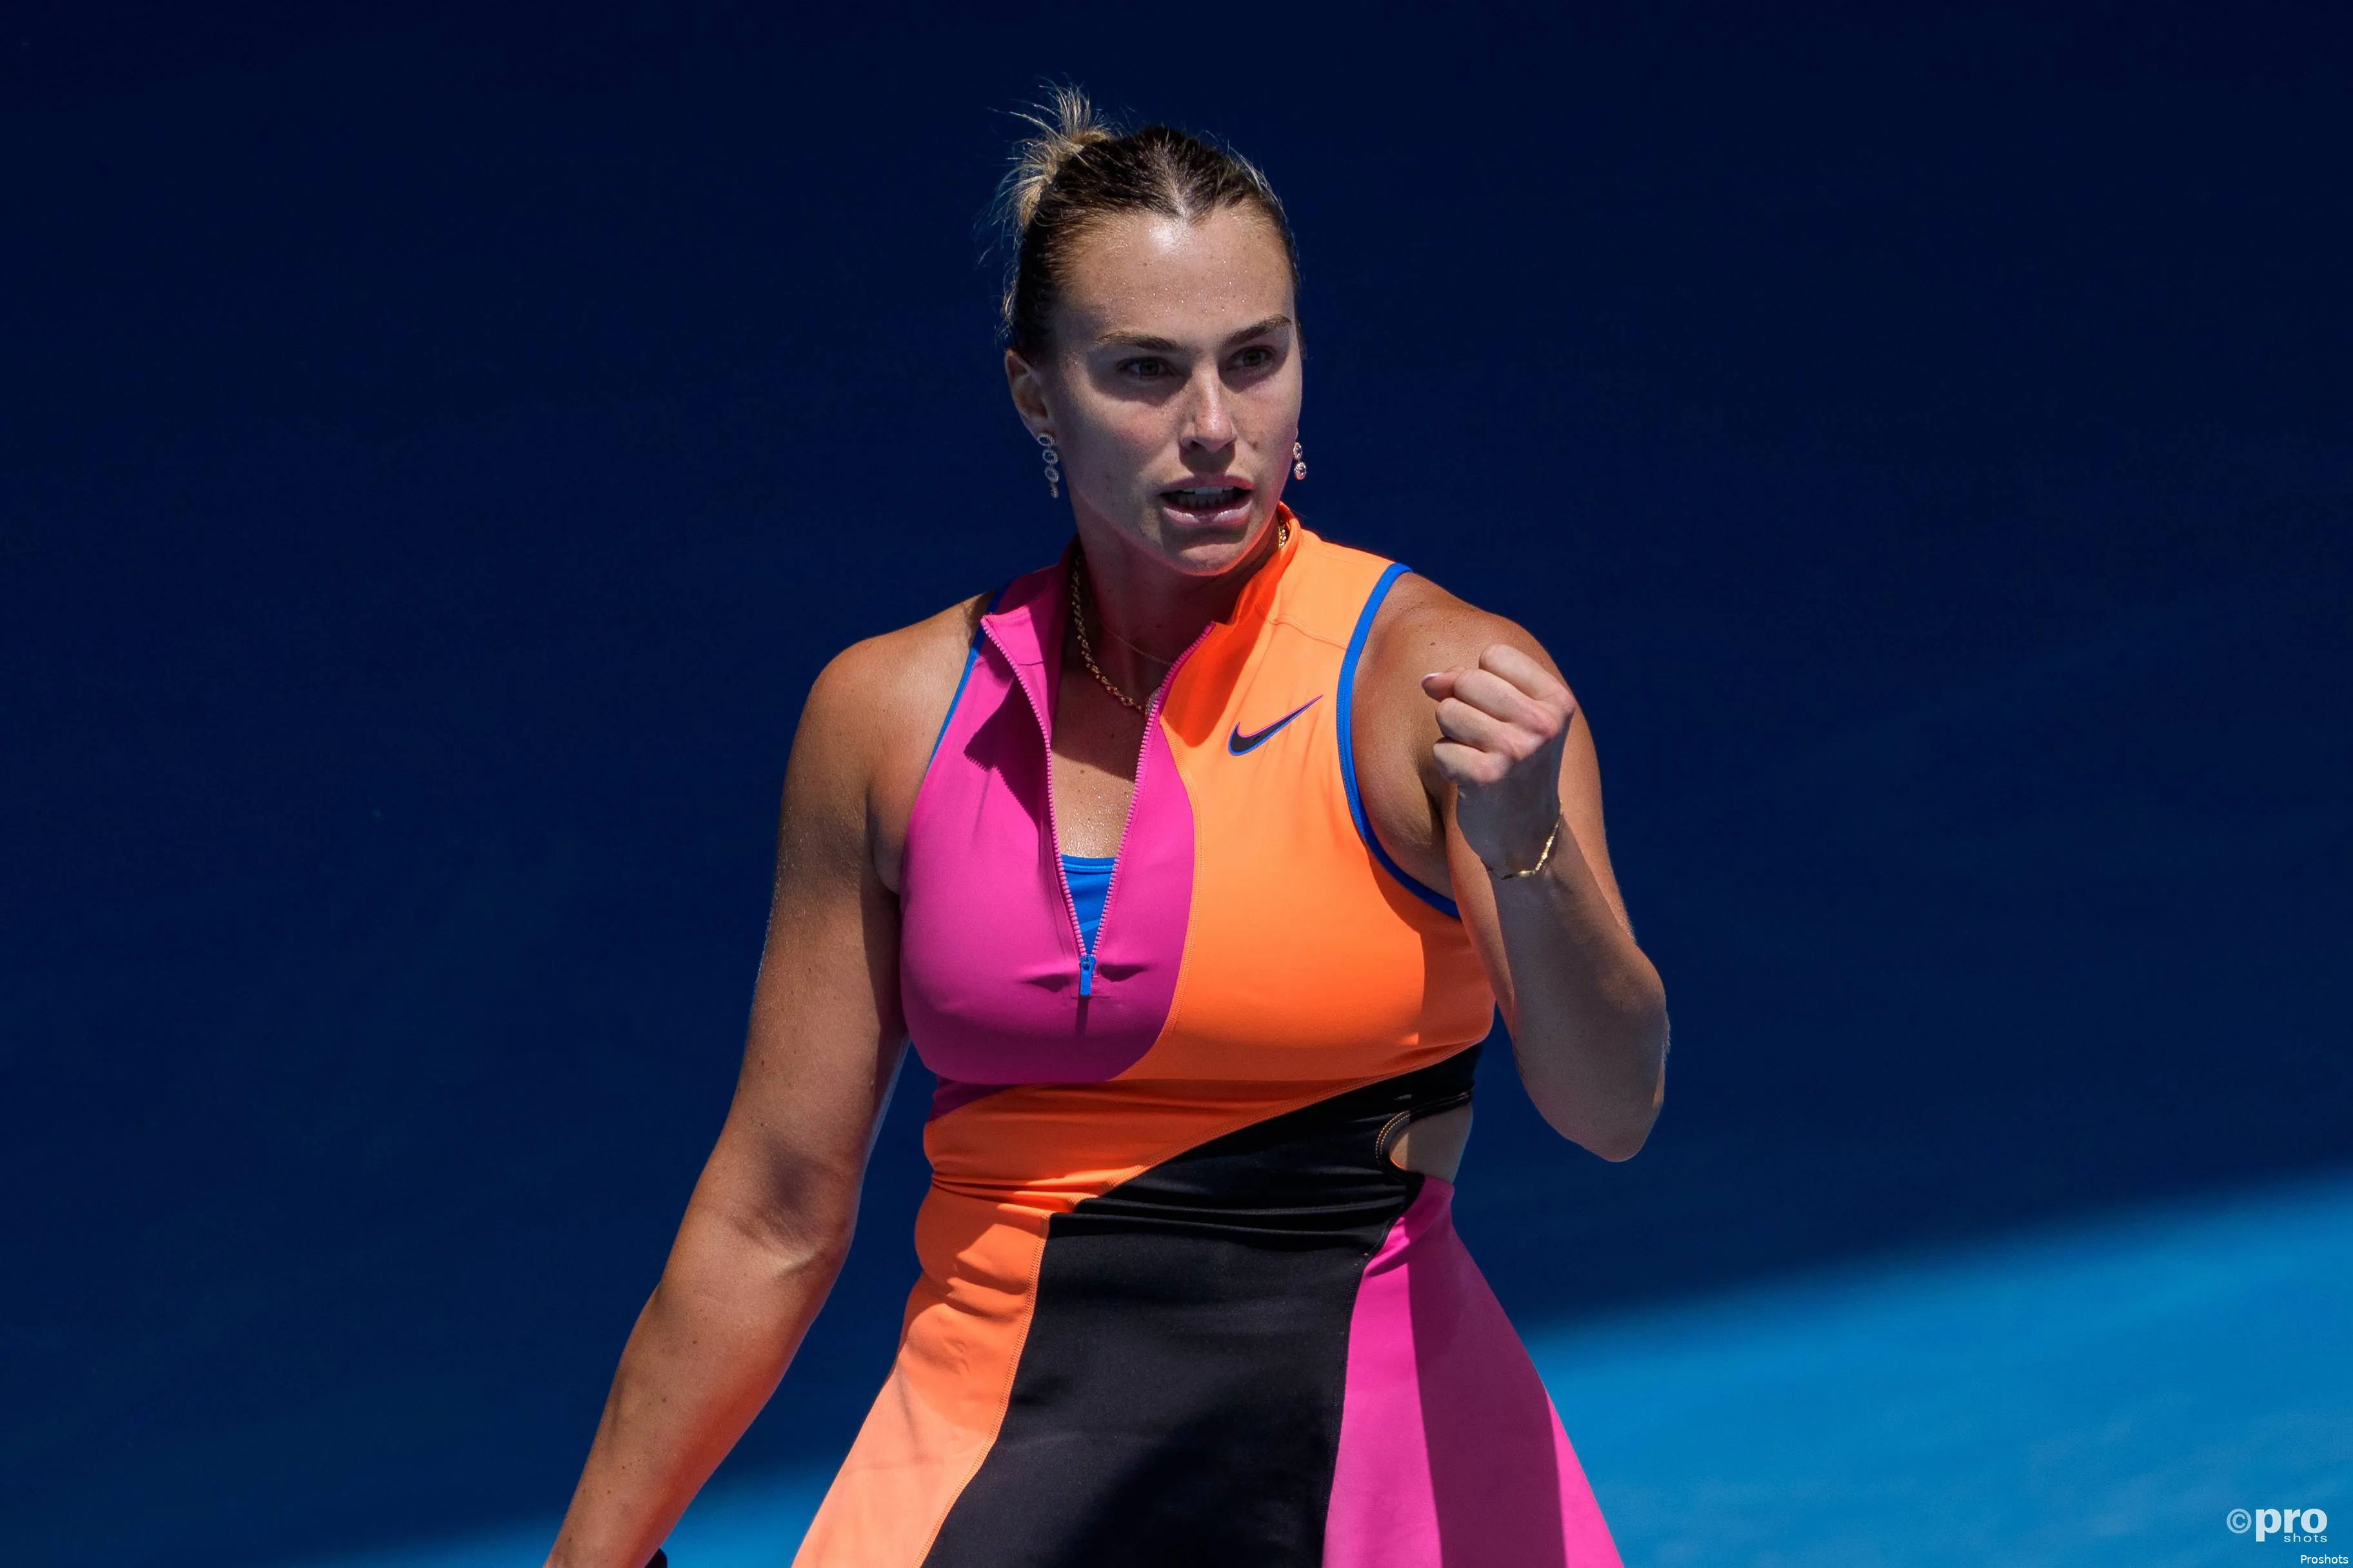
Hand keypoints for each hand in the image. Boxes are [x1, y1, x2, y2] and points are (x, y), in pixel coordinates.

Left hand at [1420, 645, 1575, 877]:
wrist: (1527, 835)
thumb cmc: (1514, 766)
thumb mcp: (1513, 717)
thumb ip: (1473, 684)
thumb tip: (1428, 680)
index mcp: (1557, 701)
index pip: (1494, 655)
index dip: (1480, 679)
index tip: (1496, 712)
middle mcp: (1543, 723)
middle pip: (1467, 680)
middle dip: (1460, 705)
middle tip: (1483, 740)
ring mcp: (1516, 750)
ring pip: (1447, 711)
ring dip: (1452, 736)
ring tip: (1478, 758)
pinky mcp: (1487, 777)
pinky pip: (1439, 749)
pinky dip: (1447, 764)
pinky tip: (1471, 782)